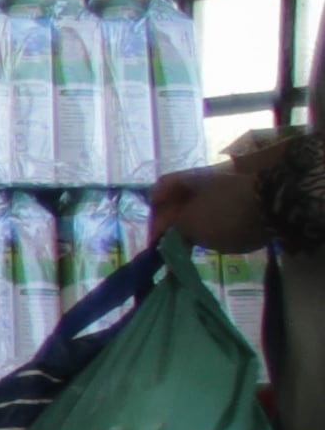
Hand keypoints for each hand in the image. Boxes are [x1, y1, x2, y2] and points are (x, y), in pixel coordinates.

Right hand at [149, 135, 273, 253]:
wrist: (275, 207)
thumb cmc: (225, 213)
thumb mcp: (190, 223)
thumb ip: (169, 228)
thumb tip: (163, 233)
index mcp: (185, 180)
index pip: (158, 195)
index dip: (153, 218)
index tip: (155, 242)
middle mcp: (202, 181)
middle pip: (178, 203)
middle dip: (170, 226)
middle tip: (169, 249)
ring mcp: (223, 192)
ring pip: (197, 211)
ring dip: (189, 230)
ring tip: (188, 250)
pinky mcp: (240, 204)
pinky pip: (215, 217)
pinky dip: (208, 231)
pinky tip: (209, 243)